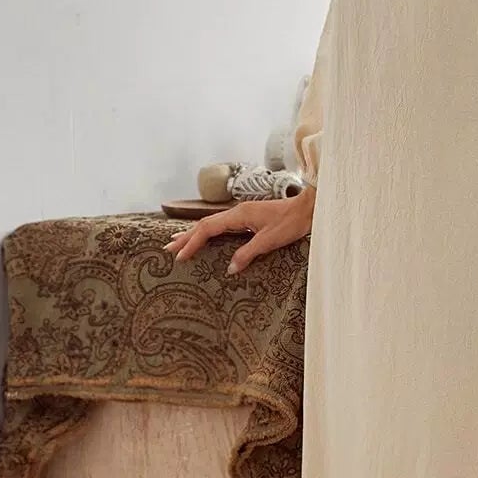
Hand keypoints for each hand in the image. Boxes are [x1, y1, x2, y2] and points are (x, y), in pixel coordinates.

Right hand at [161, 189, 315, 274]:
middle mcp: (237, 211)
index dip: (192, 242)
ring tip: (179, 241)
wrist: (309, 208)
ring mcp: (243, 213)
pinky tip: (207, 236)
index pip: (207, 229)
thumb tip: (230, 269)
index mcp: (239, 215)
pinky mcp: (249, 217)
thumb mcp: (269, 241)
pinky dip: (209, 231)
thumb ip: (248, 253)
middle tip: (167, 248)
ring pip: (212, 223)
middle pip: (205, 224)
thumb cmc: (292, 222)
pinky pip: (222, 224)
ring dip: (195, 233)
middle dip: (186, 236)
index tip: (179, 255)